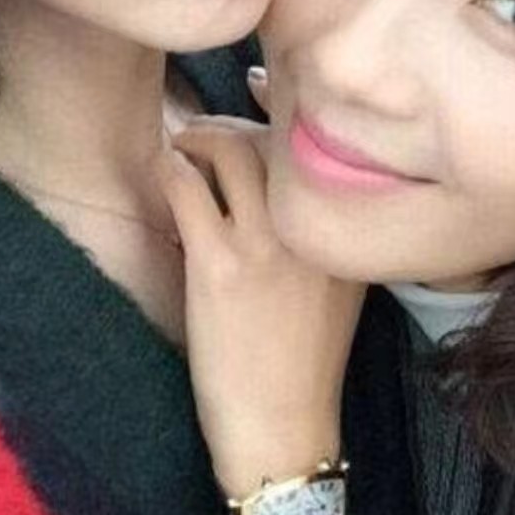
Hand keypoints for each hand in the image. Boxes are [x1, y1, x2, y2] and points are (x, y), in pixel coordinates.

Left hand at [157, 115, 363, 493]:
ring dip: (200, 137)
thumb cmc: (304, 358)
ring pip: (232, 151)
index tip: (259, 88)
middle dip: (234, 121)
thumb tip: (287, 175)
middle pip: (274, 138)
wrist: (282, 426)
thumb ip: (319, 231)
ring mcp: (267, 246)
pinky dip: (172, 171)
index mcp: (347, 232)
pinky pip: (188, 191)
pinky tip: (167, 175)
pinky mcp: (219, 268)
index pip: (318, 144)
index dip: (286, 104)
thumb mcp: (337, 287)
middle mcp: (314, 229)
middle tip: (208, 130)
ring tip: (185, 148)